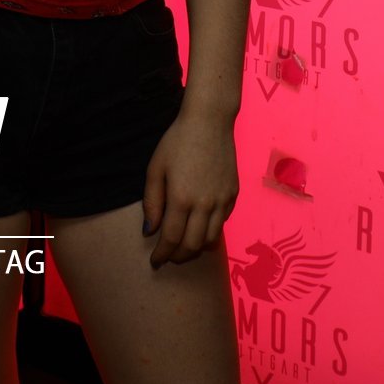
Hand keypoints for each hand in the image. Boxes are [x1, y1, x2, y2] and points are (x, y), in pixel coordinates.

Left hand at [141, 105, 238, 267]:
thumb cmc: (177, 142)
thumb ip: (152, 203)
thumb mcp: (155, 169)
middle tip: (169, 257)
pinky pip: (222, 223)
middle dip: (179, 256)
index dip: (162, 254)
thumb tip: (149, 231)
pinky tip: (200, 227)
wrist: (209, 122)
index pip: (171, 239)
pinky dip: (210, 232)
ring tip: (184, 247)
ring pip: (211, 239)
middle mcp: (205, 204)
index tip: (155, 262)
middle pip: (193, 245)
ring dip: (197, 249)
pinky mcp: (233, 195)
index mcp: (181, 198)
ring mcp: (222, 201)